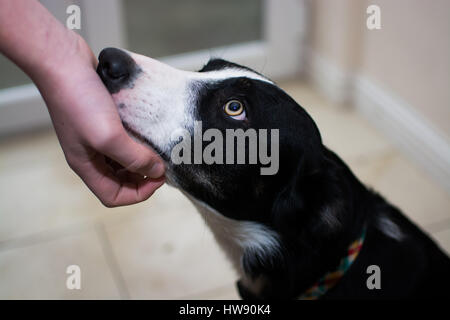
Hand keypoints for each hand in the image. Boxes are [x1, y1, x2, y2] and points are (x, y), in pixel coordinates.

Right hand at [37, 35, 164, 206]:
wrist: (62, 61)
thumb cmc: (79, 100)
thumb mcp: (109, 137)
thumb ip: (134, 158)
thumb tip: (157, 171)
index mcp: (86, 165)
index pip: (114, 196)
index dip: (139, 193)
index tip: (158, 177)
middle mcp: (90, 155)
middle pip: (120, 181)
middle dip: (142, 177)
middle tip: (162, 162)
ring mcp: (95, 136)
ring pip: (122, 160)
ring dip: (141, 158)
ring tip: (158, 147)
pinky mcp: (101, 119)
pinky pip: (123, 139)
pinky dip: (137, 140)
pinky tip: (148, 130)